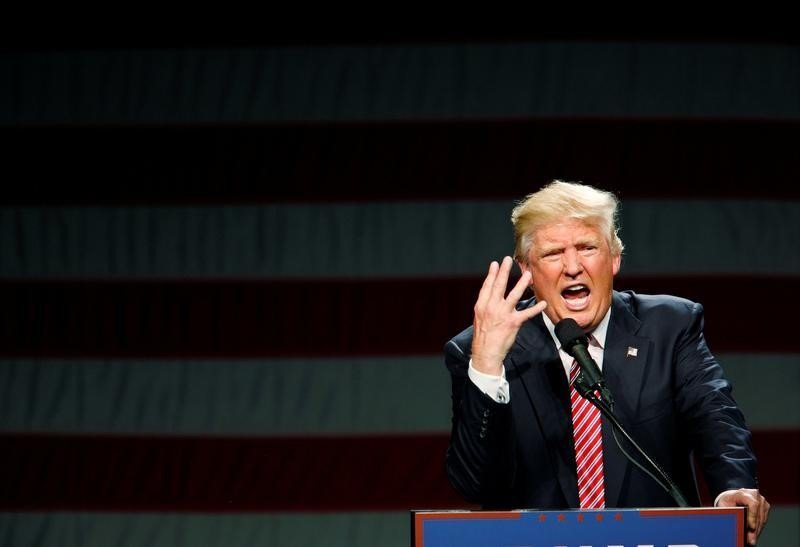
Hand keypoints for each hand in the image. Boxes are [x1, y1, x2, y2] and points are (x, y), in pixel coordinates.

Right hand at [471, 257, 546, 375]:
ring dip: (522, 284)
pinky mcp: (512, 323)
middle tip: (508, 260)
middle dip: (503, 271)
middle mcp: (491, 307)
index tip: (495, 264)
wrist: (485, 354)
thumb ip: (486, 307)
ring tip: (528, 275)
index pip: (487, 286)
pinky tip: (543, 303)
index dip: (491, 274)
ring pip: (514, 295)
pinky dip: (536, 309)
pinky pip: (527, 313)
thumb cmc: (483, 338)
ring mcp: (502, 314)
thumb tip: (492, 298)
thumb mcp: (479, 319)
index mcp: (481, 306)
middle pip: (499, 286)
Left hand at [717, 488, 769, 544]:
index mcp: (742, 493)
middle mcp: (754, 494)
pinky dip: (758, 527)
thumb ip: (729, 514)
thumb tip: (733, 524)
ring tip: (751, 539)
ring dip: (757, 529)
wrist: (731, 497)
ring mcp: (761, 500)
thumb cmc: (726, 502)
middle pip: (758, 513)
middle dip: (754, 528)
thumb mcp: (723, 507)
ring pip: (762, 517)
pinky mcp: (765, 506)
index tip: (751, 527)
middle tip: (751, 540)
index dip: (753, 516)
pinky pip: (764, 519)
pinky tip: (753, 533)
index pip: (753, 504)